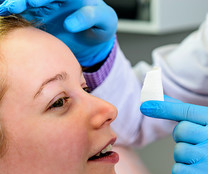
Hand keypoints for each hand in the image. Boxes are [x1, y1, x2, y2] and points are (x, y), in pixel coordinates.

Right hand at [0, 0, 117, 66]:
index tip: (35, 3)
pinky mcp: (37, 18)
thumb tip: (71, 22)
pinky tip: (5, 15)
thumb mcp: (106, 21)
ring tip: (7, 10)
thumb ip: (91, 17)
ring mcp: (45, 7)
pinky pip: (23, 13)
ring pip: (27, 2)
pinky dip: (13, 13)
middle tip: (16, 6)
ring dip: (15, 4)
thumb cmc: (102, 28)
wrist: (94, 42)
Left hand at [140, 97, 207, 173]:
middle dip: (182, 138)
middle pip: (181, 130)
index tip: (145, 105)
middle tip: (199, 147)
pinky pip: (178, 170)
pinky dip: (182, 173)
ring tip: (202, 162)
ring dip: (183, 158)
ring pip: (179, 151)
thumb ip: (192, 115)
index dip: (165, 108)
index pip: (189, 111)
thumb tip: (160, 98)